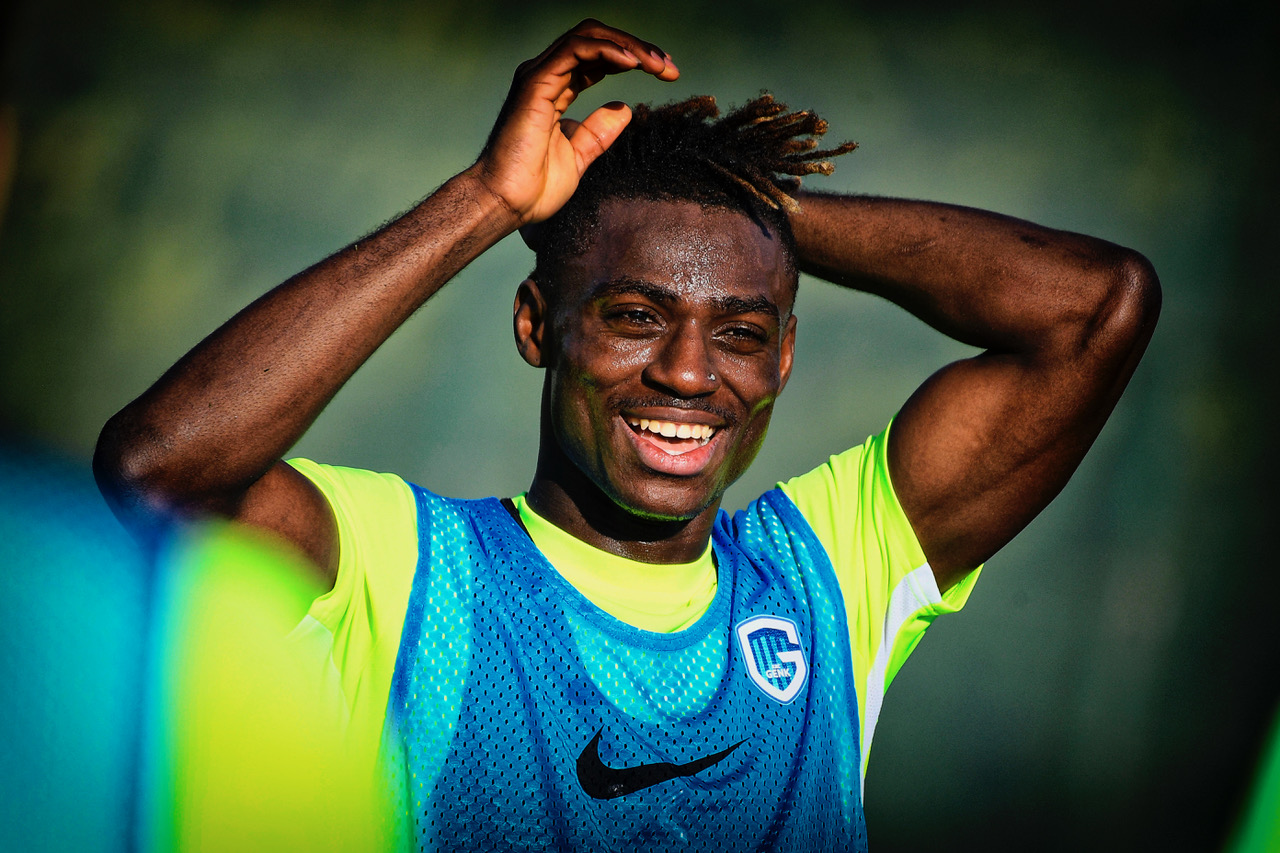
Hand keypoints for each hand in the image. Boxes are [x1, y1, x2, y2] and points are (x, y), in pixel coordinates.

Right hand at [471, 19, 677, 226]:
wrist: (505, 203)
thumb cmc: (533, 188)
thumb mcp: (579, 156)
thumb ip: (598, 133)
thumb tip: (622, 110)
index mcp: (555, 91)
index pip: (599, 59)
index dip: (634, 60)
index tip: (667, 75)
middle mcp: (545, 76)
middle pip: (597, 41)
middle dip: (637, 48)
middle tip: (669, 67)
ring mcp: (538, 76)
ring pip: (588, 38)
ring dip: (628, 46)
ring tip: (657, 64)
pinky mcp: (535, 82)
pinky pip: (575, 50)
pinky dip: (606, 51)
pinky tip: (632, 63)